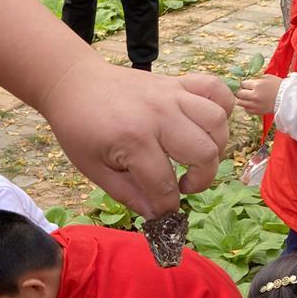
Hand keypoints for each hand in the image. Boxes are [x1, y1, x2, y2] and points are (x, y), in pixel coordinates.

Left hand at [42, 59, 232, 217]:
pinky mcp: (177, 82)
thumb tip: (156, 215)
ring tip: (195, 158)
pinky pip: (215, 89)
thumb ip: (127, 194)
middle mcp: (159, 115)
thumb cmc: (79, 128)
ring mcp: (171, 95)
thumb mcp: (94, 169)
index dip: (167, 208)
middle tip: (182, 185)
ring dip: (215, 147)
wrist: (74, 83)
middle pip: (204, 154)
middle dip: (200, 181)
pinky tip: (207, 127)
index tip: (163, 215)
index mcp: (133, 140)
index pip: (165, 185)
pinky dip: (222, 108)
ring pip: (217, 122)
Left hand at [235, 74, 282, 116]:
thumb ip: (256, 79)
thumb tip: (248, 81)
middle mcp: (254, 96)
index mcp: (257, 85)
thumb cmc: (279, 86)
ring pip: (240, 102)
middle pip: (239, 93)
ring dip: (241, 99)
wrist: (287, 99)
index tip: (246, 84)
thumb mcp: (268, 77)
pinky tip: (251, 103)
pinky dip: (246, 106)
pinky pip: (246, 109)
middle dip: (240, 91)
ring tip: (246, 97)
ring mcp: (254, 105)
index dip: (244, 84)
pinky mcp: (256, 111)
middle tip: (244, 90)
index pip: (243, 84)